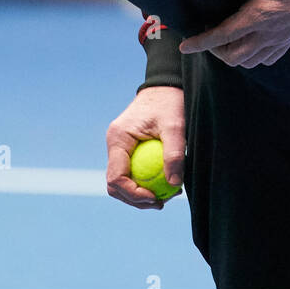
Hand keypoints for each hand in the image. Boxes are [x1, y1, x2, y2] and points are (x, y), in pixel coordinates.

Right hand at [106, 86, 184, 210]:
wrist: (166, 86)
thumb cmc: (169, 102)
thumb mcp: (175, 126)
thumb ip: (174, 154)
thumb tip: (174, 184)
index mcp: (118, 139)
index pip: (116, 178)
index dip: (134, 194)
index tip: (156, 199)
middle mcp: (115, 145)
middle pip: (115, 185)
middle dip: (136, 199)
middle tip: (162, 202)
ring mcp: (120, 148)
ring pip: (123, 183)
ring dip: (141, 195)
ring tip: (167, 194)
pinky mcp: (130, 150)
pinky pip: (132, 174)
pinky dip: (145, 184)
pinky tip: (165, 184)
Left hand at [179, 0, 289, 67]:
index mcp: (261, 14)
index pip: (224, 35)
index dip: (202, 43)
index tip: (185, 47)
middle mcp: (270, 32)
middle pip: (234, 56)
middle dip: (215, 51)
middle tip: (206, 35)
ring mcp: (282, 38)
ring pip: (251, 61)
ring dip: (233, 55)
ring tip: (224, 39)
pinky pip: (268, 58)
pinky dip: (253, 57)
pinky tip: (250, 42)